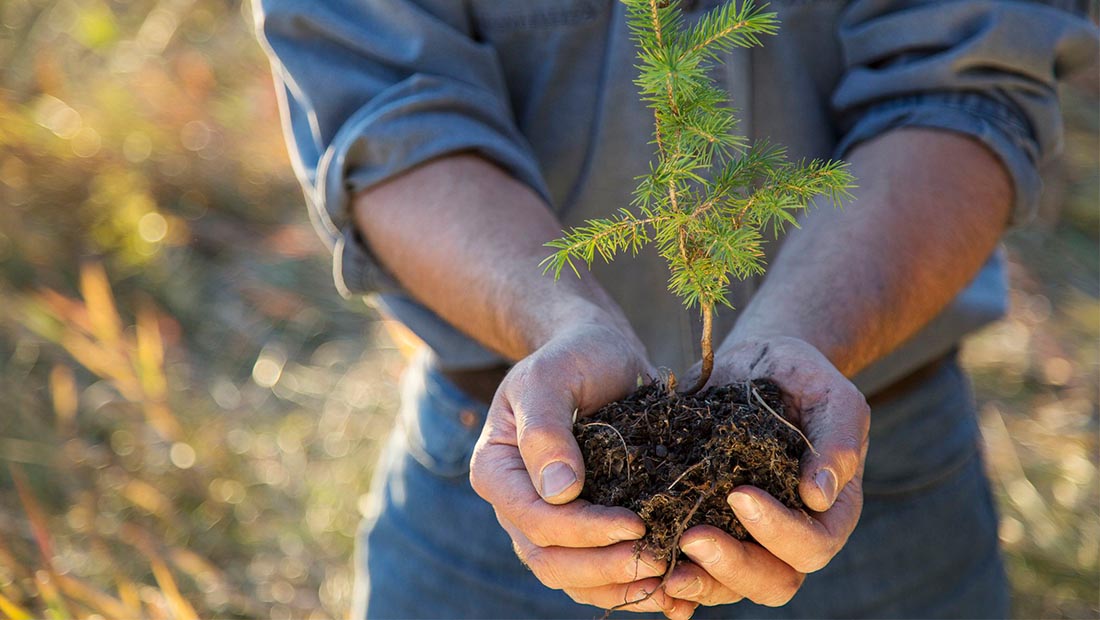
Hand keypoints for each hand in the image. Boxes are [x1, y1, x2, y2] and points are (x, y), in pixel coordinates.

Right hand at [469, 323, 697, 618]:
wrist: (596, 354)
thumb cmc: (572, 356)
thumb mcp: (552, 377)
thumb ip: (546, 429)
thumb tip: (559, 492)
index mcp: (497, 470)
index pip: (535, 520)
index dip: (583, 530)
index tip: (634, 523)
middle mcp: (516, 505)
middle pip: (550, 561)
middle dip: (604, 568)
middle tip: (657, 561)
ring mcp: (547, 523)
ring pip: (573, 580)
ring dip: (619, 588)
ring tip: (670, 585)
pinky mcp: (581, 529)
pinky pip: (597, 575)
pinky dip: (630, 589)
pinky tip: (673, 594)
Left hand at [666, 336, 869, 606]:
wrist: (758, 363)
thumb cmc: (802, 376)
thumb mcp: (832, 396)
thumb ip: (838, 440)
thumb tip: (819, 496)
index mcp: (830, 513)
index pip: (812, 545)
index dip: (778, 531)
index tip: (739, 495)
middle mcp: (790, 536)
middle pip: (773, 582)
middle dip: (732, 566)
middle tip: (691, 537)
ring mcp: (747, 537)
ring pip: (730, 585)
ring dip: (698, 582)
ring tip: (662, 566)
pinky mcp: (709, 525)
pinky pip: (695, 568)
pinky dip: (674, 578)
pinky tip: (647, 569)